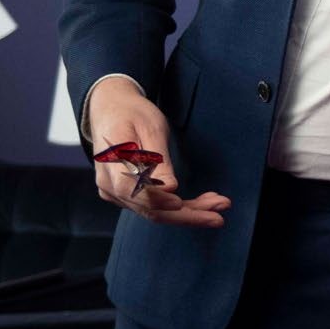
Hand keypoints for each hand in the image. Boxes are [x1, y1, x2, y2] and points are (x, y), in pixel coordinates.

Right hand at [87, 76, 228, 227]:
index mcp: (111, 163)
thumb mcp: (150, 128)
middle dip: (186, 215)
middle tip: (218, 217)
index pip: (131, 190)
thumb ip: (157, 158)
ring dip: (189, 212)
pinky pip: (154, 206)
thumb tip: (170, 188)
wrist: (111, 112)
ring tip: (220, 205)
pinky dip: (180, 207)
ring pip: (155, 211)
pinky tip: (204, 203)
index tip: (179, 202)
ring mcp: (116, 193)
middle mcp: (109, 185)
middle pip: (148, 209)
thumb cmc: (133, 115)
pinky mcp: (127, 195)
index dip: (156, 199)